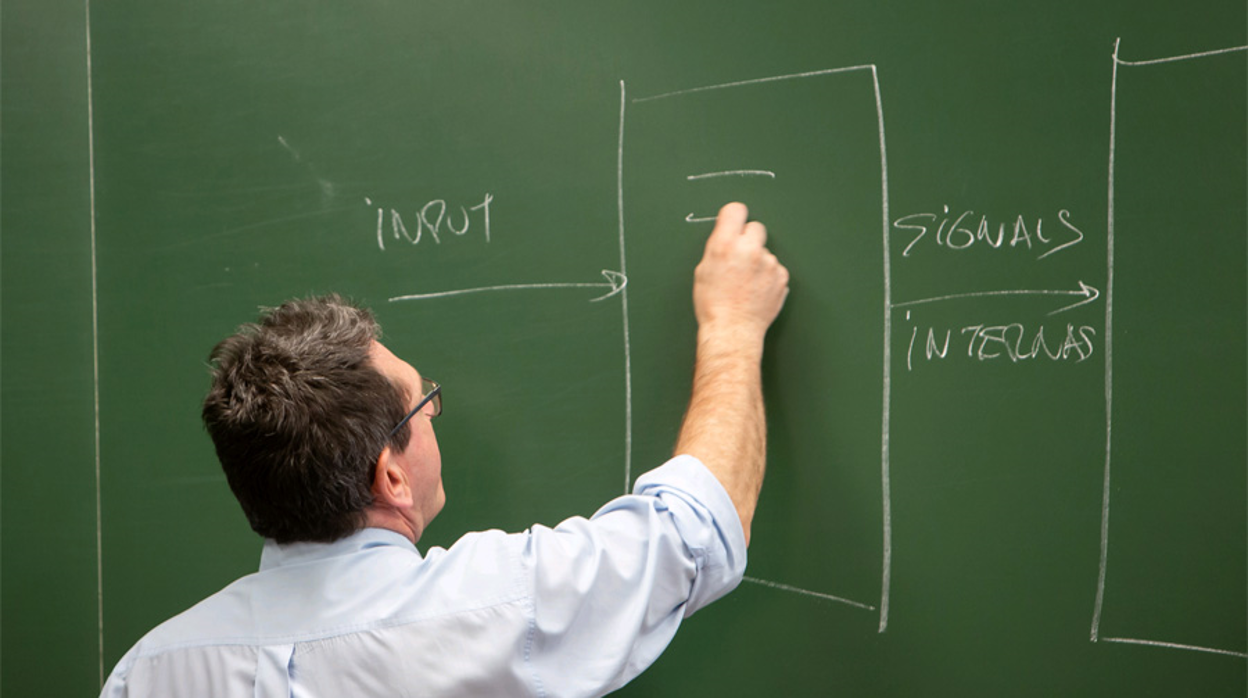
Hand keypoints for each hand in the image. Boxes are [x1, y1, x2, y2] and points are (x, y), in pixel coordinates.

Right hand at [692, 202, 789, 344]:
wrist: (732, 330)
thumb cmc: (713, 304)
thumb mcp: (704, 270)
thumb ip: (718, 247)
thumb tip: (727, 236)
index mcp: (725, 245)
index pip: (736, 210)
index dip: (734, 217)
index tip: (734, 224)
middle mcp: (749, 249)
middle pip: (756, 227)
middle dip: (749, 238)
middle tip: (741, 257)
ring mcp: (769, 263)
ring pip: (765, 251)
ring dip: (758, 261)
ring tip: (746, 283)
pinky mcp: (781, 276)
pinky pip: (775, 268)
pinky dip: (768, 277)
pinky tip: (756, 290)